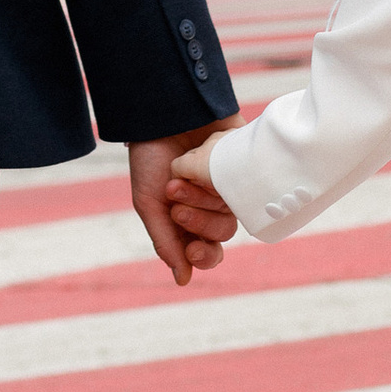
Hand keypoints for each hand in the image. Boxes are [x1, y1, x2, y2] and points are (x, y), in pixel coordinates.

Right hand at [128, 117, 244, 286]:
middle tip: (177, 202)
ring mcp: (230, 184)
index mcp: (189, 219)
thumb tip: (183, 280)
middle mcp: (212, 204)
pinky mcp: (242, 164)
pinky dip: (217, 179)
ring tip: (180, 178)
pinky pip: (242, 185)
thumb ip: (165, 242)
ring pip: (233, 212)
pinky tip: (199, 162)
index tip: (191, 248)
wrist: (164, 111)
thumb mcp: (148, 202)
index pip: (206, 252)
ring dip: (204, 200)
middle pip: (221, 235)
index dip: (203, 256)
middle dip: (198, 222)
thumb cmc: (151, 156)